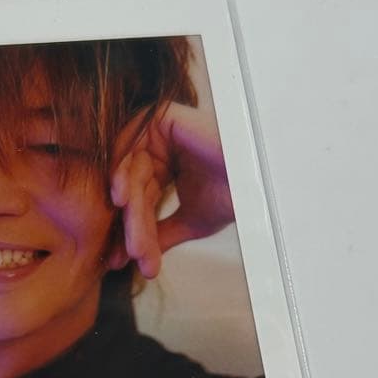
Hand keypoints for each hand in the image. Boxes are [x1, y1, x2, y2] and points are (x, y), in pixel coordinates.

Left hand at [108, 100, 234, 278]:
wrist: (257, 181)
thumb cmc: (234, 195)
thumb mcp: (190, 222)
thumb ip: (160, 234)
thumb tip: (137, 259)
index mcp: (166, 166)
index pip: (138, 200)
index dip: (129, 231)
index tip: (122, 260)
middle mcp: (161, 147)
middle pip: (131, 188)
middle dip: (129, 225)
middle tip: (130, 256)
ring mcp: (161, 131)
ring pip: (129, 172)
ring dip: (128, 209)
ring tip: (133, 241)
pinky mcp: (163, 117)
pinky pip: (131, 143)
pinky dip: (122, 170)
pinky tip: (121, 198)